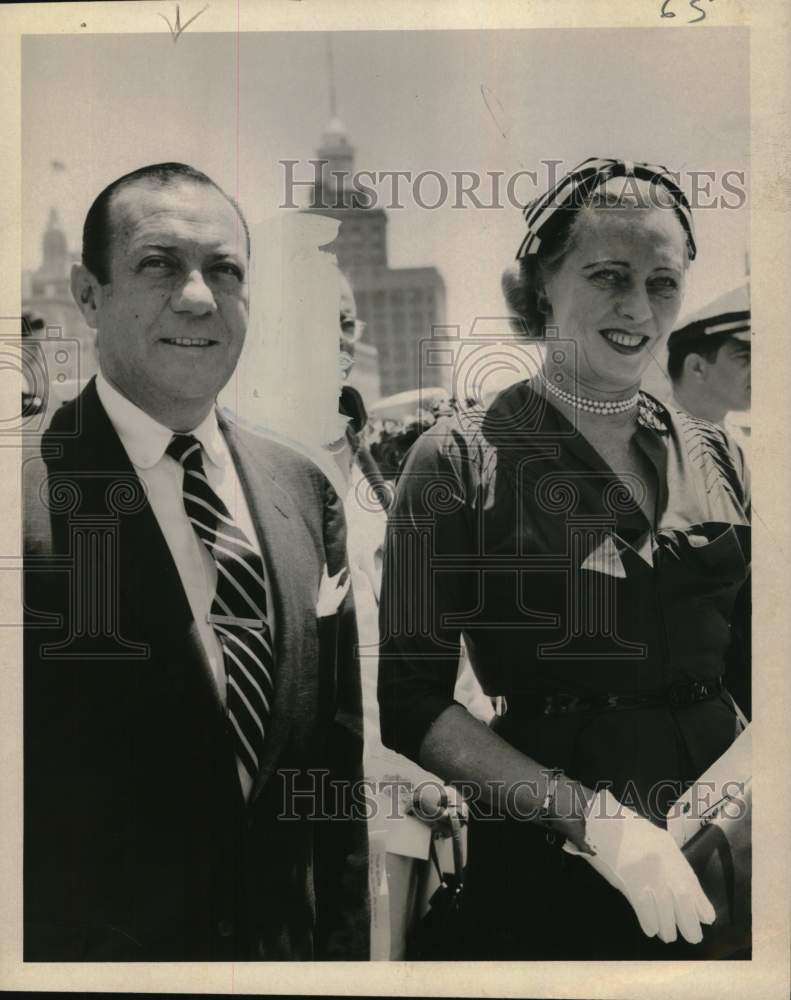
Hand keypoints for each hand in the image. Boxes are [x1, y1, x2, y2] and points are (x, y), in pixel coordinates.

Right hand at [563, 789, 715, 943]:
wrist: (602, 823)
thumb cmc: (628, 831)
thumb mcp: (657, 840)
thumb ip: (672, 862)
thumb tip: (685, 889)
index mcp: (672, 853)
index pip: (692, 885)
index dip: (701, 905)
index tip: (706, 919)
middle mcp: (665, 866)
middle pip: (683, 902)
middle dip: (690, 925)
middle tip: (692, 937)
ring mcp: (649, 876)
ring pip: (666, 912)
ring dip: (668, 929)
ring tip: (668, 935)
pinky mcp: (631, 884)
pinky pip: (645, 911)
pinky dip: (650, 924)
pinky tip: (651, 929)